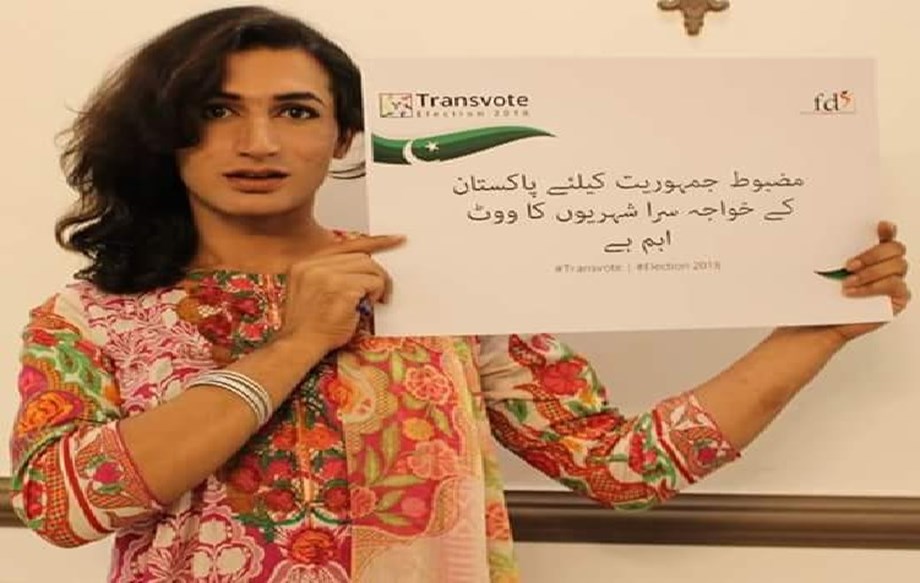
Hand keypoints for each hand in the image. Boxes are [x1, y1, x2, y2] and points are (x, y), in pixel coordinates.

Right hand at [274, 234, 404, 354]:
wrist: (299, 345)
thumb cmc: (309, 325)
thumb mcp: (311, 290)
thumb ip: (331, 274)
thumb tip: (364, 267)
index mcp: (306, 262)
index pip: (346, 245)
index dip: (374, 242)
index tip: (396, 239)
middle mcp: (314, 264)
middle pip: (361, 256)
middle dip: (376, 274)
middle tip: (381, 293)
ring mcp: (327, 275)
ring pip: (369, 267)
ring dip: (376, 285)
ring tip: (370, 302)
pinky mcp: (341, 289)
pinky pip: (373, 283)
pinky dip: (376, 295)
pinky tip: (366, 307)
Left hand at [831, 221, 910, 341]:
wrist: (815, 324)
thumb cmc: (819, 297)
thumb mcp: (821, 270)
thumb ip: (831, 253)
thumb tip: (822, 232)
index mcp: (869, 254)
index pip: (886, 235)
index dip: (886, 229)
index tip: (879, 226)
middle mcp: (885, 266)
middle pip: (896, 248)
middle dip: (873, 254)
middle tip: (848, 265)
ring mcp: (893, 283)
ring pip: (898, 265)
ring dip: (870, 272)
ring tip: (846, 282)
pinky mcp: (896, 300)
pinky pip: (896, 286)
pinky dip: (873, 288)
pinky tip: (853, 293)